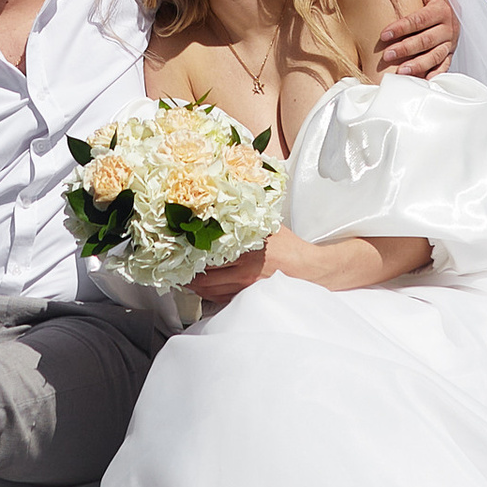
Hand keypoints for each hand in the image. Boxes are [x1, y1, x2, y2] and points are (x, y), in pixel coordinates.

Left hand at [194, 228, 429, 307]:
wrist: (313, 269)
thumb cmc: (290, 244)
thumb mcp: (269, 223)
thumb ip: (250, 213)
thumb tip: (232, 187)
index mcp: (248, 249)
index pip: (210, 252)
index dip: (190, 251)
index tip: (176, 246)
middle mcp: (245, 270)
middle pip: (205, 277)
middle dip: (187, 273)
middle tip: (174, 265)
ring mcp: (247, 287)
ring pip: (211, 291)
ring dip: (196, 286)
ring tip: (183, 277)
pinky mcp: (250, 297)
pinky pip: (222, 299)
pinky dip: (210, 295)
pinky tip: (203, 288)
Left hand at [375, 0, 458, 80]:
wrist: (445, 0)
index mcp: (442, 7)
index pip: (421, 19)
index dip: (402, 27)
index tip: (383, 34)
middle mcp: (449, 27)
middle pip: (427, 40)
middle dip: (406, 48)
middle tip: (387, 55)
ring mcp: (450, 43)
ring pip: (435, 57)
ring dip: (419, 65)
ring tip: (401, 72)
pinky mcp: (449, 54)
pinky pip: (444, 67)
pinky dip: (434, 76)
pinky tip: (421, 83)